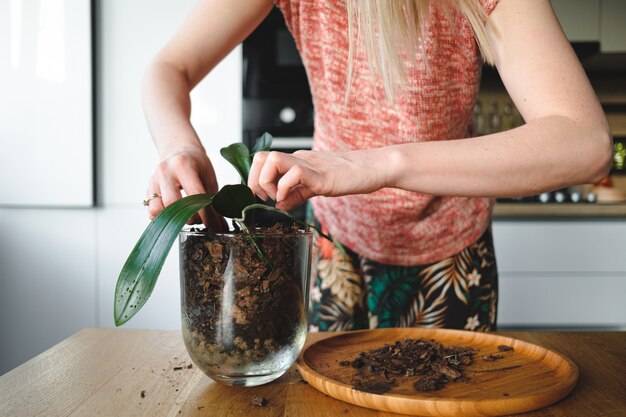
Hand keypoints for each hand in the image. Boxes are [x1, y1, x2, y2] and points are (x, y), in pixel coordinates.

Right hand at [146, 146, 227, 230]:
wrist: (178, 150)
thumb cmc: (196, 164)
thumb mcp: (208, 177)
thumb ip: (214, 200)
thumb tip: (221, 226)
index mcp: (183, 165)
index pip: (195, 194)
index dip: (206, 214)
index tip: (214, 226)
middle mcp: (165, 172)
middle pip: (173, 203)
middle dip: (189, 217)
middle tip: (200, 219)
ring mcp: (153, 181)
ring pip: (157, 209)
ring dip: (173, 219)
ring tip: (186, 217)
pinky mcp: (148, 190)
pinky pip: (151, 211)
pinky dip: (163, 218)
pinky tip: (175, 215)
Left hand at [248, 149, 388, 210]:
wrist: (371, 168)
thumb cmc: (347, 177)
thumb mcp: (315, 187)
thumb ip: (296, 195)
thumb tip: (279, 205)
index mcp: (296, 161)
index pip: (263, 160)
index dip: (253, 178)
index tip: (261, 197)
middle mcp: (299, 159)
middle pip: (261, 156)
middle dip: (254, 180)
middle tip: (265, 198)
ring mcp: (309, 164)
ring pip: (272, 160)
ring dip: (267, 182)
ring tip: (278, 197)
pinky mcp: (320, 174)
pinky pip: (294, 174)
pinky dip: (285, 188)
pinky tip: (291, 199)